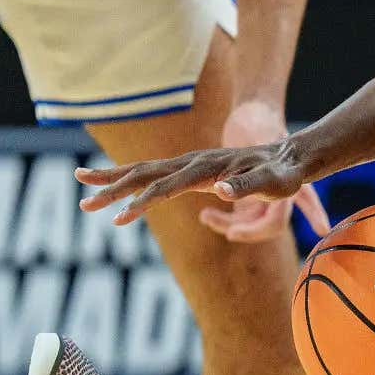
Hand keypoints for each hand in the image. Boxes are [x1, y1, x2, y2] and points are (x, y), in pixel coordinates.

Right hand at [76, 102, 328, 236]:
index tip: (118, 218)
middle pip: (145, 174)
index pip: (166, 187)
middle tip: (83, 203)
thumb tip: (222, 191)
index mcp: (208, 170)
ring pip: (146, 169)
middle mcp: (195, 163)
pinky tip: (119, 182)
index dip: (141, 203)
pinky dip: (133, 175)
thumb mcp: (275, 182)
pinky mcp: (196, 168)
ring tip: (81, 180)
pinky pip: (158, 172)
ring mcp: (193, 164)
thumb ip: (250, 185)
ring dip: (114, 177)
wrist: (293, 155)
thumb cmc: (286, 174)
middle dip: (112, 187)